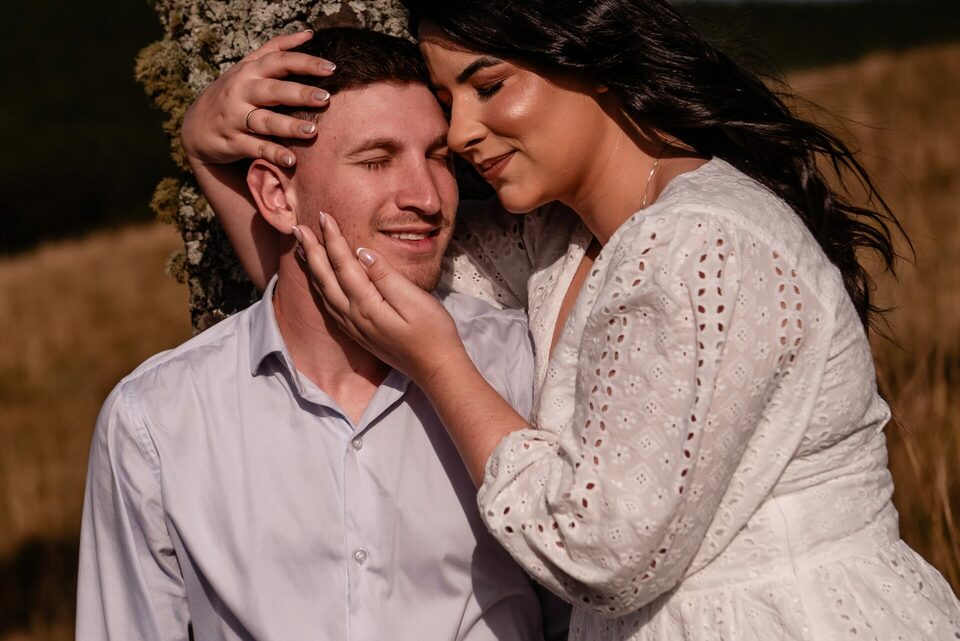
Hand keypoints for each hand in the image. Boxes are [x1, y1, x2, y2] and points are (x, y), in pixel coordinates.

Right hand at [180, 30, 334, 168]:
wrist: (197, 126)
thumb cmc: (234, 92)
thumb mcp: (249, 66)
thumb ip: (276, 49)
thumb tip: (309, 34)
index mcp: (250, 71)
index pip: (279, 61)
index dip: (304, 63)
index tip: (331, 68)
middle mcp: (241, 91)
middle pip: (273, 90)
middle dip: (299, 93)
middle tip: (325, 98)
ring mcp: (235, 117)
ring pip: (264, 121)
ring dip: (288, 126)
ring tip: (311, 131)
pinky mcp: (232, 141)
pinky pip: (254, 148)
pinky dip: (272, 154)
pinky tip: (290, 160)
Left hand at [294, 217, 467, 387]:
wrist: (436, 368)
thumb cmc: (433, 332)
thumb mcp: (415, 300)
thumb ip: (386, 276)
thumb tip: (362, 252)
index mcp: (366, 304)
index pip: (343, 264)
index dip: (332, 239)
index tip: (322, 216)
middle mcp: (353, 316)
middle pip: (326, 277)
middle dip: (312, 250)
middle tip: (297, 227)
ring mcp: (354, 327)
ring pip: (324, 292)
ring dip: (312, 268)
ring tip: (301, 248)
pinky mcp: (359, 334)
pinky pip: (330, 306)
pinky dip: (320, 288)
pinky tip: (319, 281)